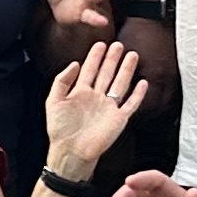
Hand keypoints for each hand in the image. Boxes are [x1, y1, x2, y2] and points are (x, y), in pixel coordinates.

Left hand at [37, 41, 151, 179]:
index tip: (100, 43)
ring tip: (132, 55)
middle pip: (107, 73)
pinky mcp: (119, 119)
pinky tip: (142, 82)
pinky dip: (138, 94)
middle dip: (112, 59)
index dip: (95, 56)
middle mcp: (96, 98)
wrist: (70, 153)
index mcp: (80, 93)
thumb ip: (61, 81)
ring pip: (120, 84)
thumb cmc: (60, 130)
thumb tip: (74, 63)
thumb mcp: (53, 101)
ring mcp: (109, 107)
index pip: (90, 70)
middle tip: (118, 44)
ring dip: (126, 70)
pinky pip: (131, 104)